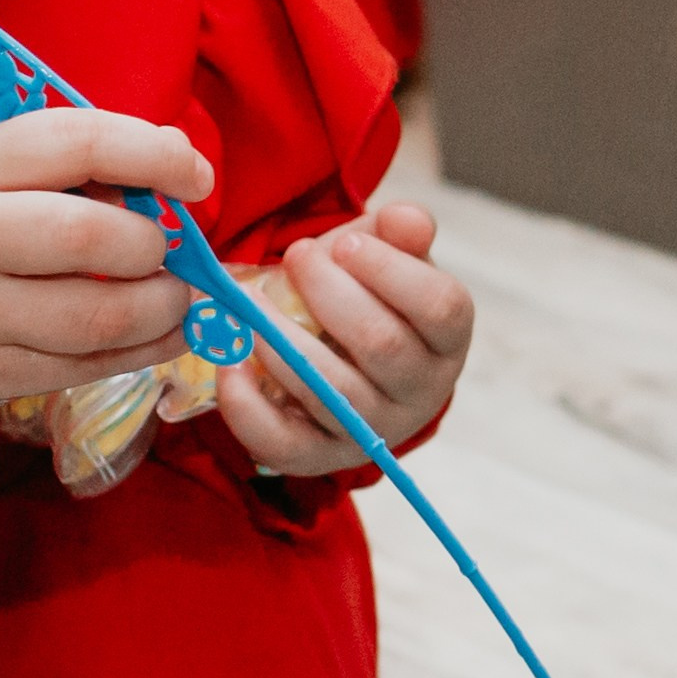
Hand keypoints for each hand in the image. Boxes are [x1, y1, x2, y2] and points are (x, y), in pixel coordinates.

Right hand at [0, 111, 209, 405]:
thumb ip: (66, 163)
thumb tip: (170, 172)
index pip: (77, 142)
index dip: (152, 155)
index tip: (194, 176)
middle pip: (87, 237)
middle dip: (153, 245)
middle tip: (170, 250)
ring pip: (92, 319)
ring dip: (158, 309)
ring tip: (174, 298)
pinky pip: (76, 370)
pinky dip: (137, 355)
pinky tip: (157, 338)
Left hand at [214, 204, 473, 477]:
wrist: (338, 353)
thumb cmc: (368, 295)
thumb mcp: (386, 256)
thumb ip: (399, 232)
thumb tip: (407, 221)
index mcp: (447, 339)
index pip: (440, 308)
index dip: (391, 271)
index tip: (345, 242)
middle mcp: (420, 393)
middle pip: (383, 346)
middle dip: (330, 294)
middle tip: (296, 257)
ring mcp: (371, 430)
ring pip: (332, 393)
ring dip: (282, 342)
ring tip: (250, 302)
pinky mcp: (320, 457)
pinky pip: (285, 443)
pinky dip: (248, 407)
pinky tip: (229, 365)